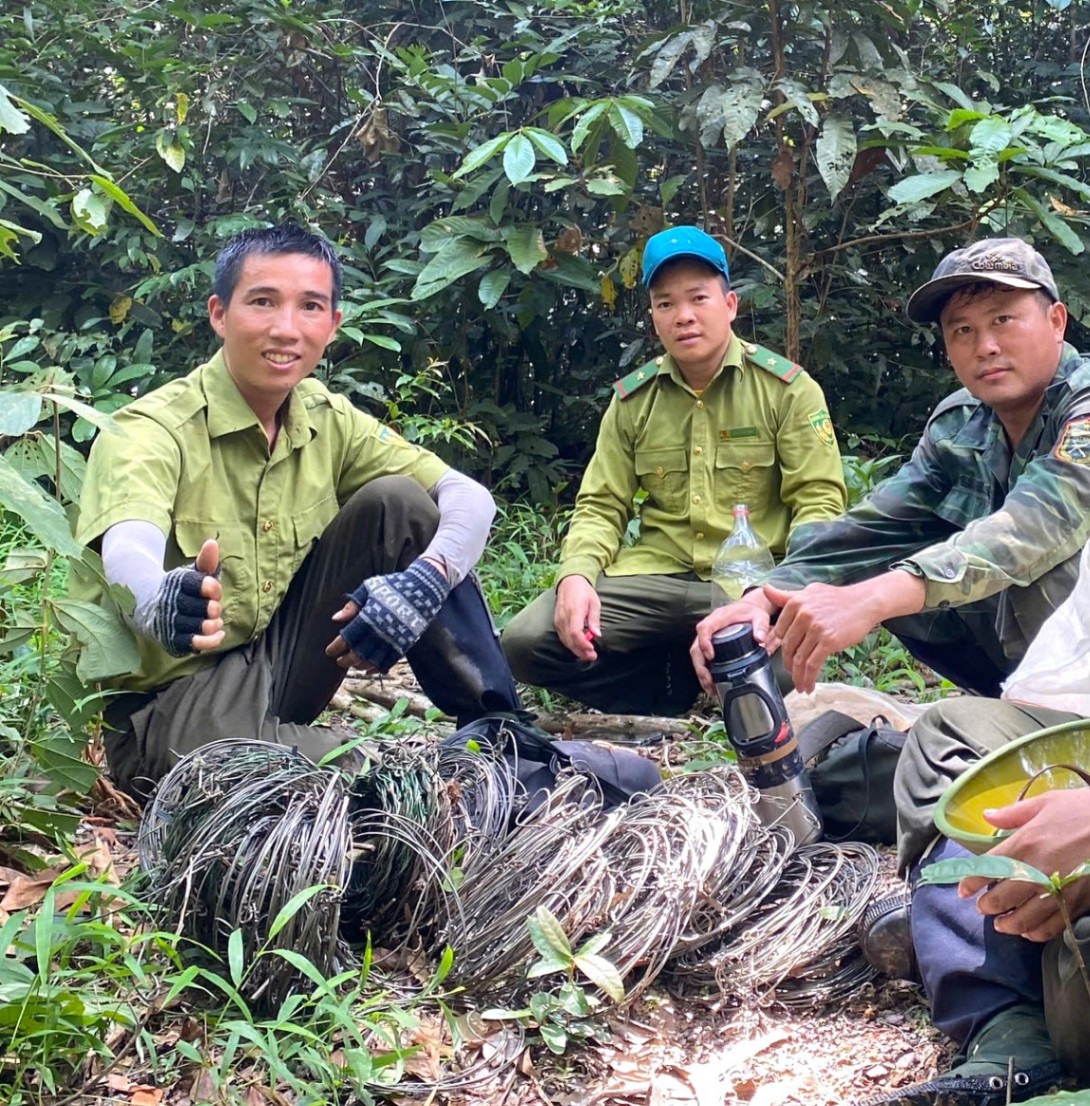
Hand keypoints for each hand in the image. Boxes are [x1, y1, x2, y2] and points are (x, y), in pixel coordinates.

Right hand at [148, 538, 223, 655]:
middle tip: (214, 607)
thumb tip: (212, 543)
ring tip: (216, 620)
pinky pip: (192, 644)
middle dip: (212, 608)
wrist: (149, 607)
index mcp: (175, 584)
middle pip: (199, 607)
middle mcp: (170, 604)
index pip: (194, 584)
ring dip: (212, 624)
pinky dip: (210, 641)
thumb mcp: (192, 573)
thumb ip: (205, 560)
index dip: (210, 588)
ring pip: (197, 627)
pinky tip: (220, 634)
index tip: (214, 589)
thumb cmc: (180, 589)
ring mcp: (170, 624)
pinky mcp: (172, 640)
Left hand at [325, 557, 449, 672]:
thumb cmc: (393, 586)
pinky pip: (388, 662)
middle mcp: (379, 632)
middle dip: (346, 660)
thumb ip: (352, 605)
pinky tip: (370, 670)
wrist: (423, 590)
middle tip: (339, 662)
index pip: (347, 638)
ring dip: (360, 665)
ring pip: (372, 661)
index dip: (336, 647)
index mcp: (368, 617)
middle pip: (358, 654)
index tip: (329, 651)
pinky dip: (377, 668)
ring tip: (354, 665)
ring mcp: (393, 640)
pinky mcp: (404, 644)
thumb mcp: (369, 588)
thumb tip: (335, 619)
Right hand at [554, 575, 600, 660]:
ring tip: (587, 654)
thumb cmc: (584, 591)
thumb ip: (594, 619)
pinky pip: (562, 637)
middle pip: (570, 640)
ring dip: (576, 650)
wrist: (569, 582)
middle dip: (581, 651)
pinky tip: (579, 647)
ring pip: (565, 641)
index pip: (575, 632)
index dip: (583, 644)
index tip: (592, 649)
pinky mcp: (556, 622)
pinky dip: (570, 644)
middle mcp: (564, 617)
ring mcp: (558, 620)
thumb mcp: (594, 602)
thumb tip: (597, 634)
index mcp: (574, 611)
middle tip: (592, 656)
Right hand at [690, 594, 775, 695]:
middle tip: (707, 680)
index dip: (704, 642)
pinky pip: (702, 658)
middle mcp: (710, 627)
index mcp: (718, 618)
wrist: (747, 609)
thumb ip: (760, 626)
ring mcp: (708, 637)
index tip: (710, 656)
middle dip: (700, 665)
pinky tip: (710, 683)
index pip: (704, 628)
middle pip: (696, 646)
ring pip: (696, 655)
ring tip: (709, 686)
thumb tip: (760, 639)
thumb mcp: (759, 616)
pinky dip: (704, 671)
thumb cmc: (750, 612)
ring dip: (701, 672)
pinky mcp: (710, 644)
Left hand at [763, 572, 924, 693]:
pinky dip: (809, 678)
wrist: (865, 602)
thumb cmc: (837, 598)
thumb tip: (765, 589)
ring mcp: (815, 629)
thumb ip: (786, 596)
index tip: (784, 657)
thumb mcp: (809, 591)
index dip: (780, 648)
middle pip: (788, 647)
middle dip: (788, 665)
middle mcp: (803, 615)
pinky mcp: (829, 641)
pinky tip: (809, 685)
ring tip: (800, 685)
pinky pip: (813, 664)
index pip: (780, 632)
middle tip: (792, 674)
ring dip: (798, 676)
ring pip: (799, 659)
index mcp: (795, 603)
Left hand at [958, 790, 1089, 941]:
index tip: (963, 890)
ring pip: (1025, 918)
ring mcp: (1058, 891)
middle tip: (982, 908)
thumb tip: (986, 815)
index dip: (970, 882)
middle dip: (987, 906)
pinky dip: (1037, 932)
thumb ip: (1013, 813)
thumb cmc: (1083, 810)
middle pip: (1002, 898)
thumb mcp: (1046, 803)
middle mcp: (1037, 871)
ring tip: (1001, 924)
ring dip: (1009, 924)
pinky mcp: (1078, 903)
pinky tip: (1030, 931)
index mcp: (1024, 844)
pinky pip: (1053, 926)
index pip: (987, 869)